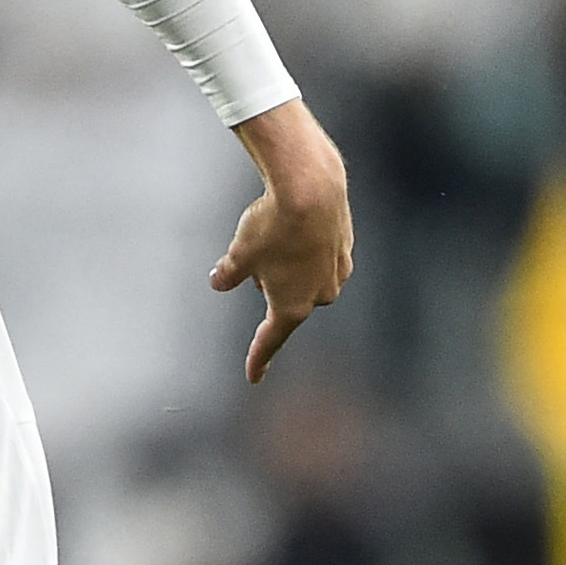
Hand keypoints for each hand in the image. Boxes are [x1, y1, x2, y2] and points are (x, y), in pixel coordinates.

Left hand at [212, 99, 353, 383]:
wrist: (311, 186)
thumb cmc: (271, 226)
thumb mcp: (238, 254)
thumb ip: (228, 274)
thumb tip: (219, 282)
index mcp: (292, 307)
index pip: (270, 340)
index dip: (258, 359)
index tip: (254, 378)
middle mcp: (320, 294)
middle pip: (285, 299)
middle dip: (268, 283)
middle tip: (256, 253)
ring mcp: (337, 270)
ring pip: (304, 276)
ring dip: (288, 263)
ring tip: (276, 233)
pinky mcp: (346, 245)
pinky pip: (320, 254)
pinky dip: (305, 245)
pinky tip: (296, 223)